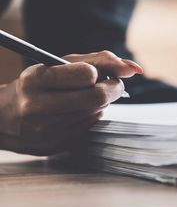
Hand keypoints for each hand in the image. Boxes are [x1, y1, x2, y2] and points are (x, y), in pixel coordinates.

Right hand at [0, 51, 142, 155]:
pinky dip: (91, 117)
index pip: (86, 74)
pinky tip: (76, 113)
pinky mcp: (55, 145)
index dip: (100, 73)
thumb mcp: (63, 63)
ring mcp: (45, 130)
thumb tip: (134, 68)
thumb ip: (101, 60)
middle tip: (111, 85)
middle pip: (97, 97)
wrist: (5, 118)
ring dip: (100, 104)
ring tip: (85, 98)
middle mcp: (36, 106)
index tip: (100, 74)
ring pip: (96, 112)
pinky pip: (90, 127)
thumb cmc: (41, 83)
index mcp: (35, 80)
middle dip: (112, 88)